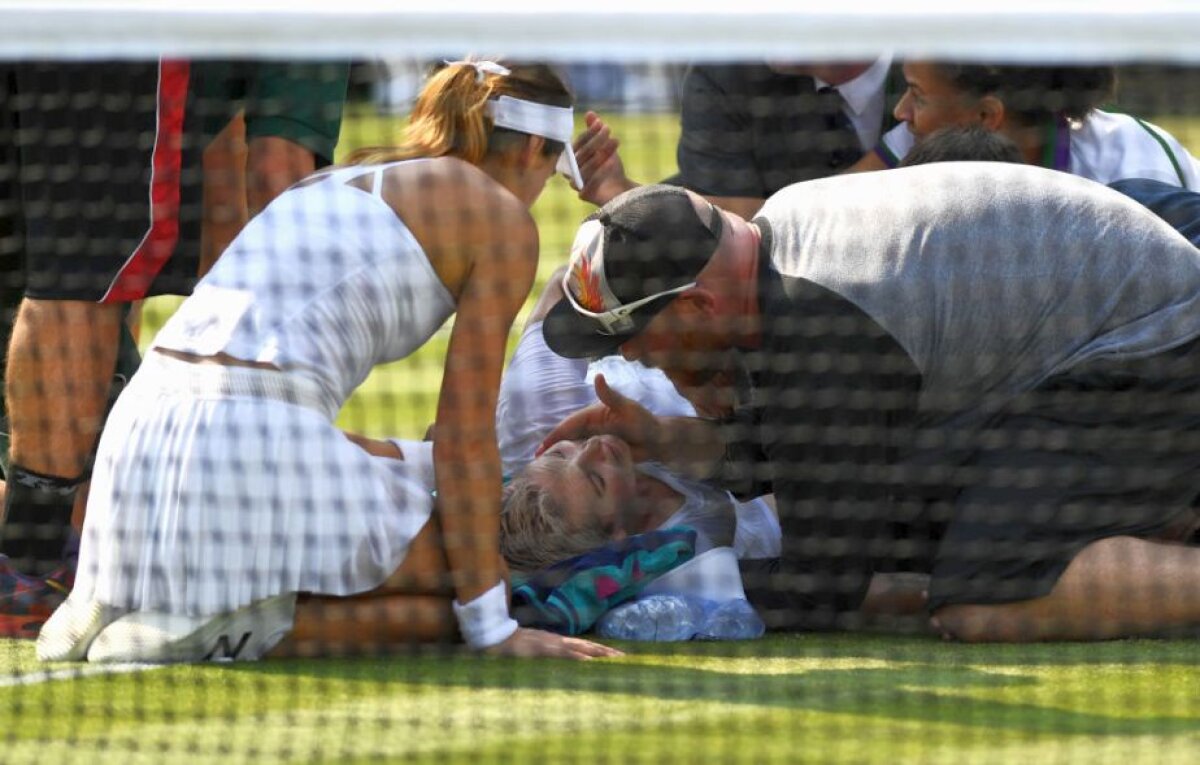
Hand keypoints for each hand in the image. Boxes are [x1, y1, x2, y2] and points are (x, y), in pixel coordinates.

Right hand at [483, 627, 624, 659]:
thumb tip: (558, 663)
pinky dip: (577, 656)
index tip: (617, 656)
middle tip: (626, 658)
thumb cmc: (512, 647)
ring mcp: (551, 643)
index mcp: (556, 642)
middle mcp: (557, 640)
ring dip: (598, 653)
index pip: (583, 646)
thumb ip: (546, 657)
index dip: (600, 650)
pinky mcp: (544, 648)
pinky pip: (564, 653)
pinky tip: (588, 661)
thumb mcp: (533, 653)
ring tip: (615, 658)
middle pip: (587, 645)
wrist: (495, 638)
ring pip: (580, 648)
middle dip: (606, 652)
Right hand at [537, 374, 664, 461]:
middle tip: (536, 463)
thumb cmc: (644, 421)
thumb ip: (610, 396)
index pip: (568, 425)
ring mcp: (595, 441)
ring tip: (546, 472)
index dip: (554, 436)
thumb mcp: (627, 408)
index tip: (540, 449)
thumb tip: (597, 376)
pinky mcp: (601, 453)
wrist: (658, 441)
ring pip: (573, 448)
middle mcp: (590, 427)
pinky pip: (584, 459)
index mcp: (592, 415)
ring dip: (560, 457)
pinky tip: (565, 476)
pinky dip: (573, 464)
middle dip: (551, 448)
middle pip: (566, 438)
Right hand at [573, 111, 636, 206]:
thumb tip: (590, 113)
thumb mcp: (604, 147)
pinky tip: (612, 162)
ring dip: (600, 154)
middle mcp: (570, 170)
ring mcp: (575, 183)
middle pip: (580, 155)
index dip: (590, 133)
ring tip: (615, 143)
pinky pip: (589, 184)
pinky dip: (600, 173)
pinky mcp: (583, 195)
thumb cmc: (608, 167)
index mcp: (572, 157)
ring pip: (584, 168)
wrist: (620, 189)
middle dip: (596, 140)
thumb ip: (595, 132)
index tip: (602, 124)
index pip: (578, 143)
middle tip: (609, 130)